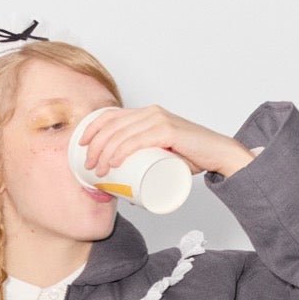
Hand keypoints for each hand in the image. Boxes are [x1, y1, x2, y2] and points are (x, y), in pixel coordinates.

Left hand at [78, 103, 254, 180]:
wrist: (218, 154)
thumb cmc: (191, 156)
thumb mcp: (160, 154)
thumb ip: (144, 162)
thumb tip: (123, 187)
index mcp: (146, 114)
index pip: (111, 116)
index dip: (92, 128)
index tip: (80, 146)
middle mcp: (151, 112)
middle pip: (112, 126)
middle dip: (94, 146)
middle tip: (88, 167)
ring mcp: (159, 120)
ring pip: (122, 134)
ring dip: (104, 153)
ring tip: (99, 171)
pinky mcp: (169, 131)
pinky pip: (139, 139)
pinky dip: (123, 150)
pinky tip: (113, 160)